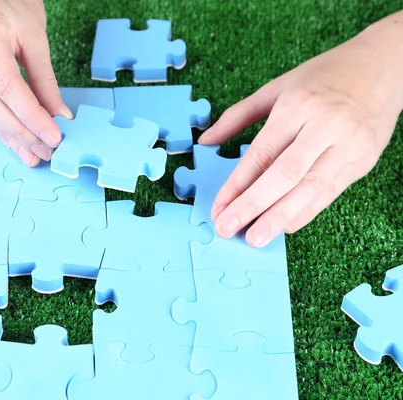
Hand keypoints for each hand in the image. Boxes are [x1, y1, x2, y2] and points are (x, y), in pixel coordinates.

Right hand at [0, 0, 71, 165]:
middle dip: (17, 131)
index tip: (52, 137)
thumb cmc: (13, 8)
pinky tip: (12, 137)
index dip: (29, 115)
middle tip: (41, 152)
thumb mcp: (36, 38)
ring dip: (5, 133)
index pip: (5, 82)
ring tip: (30, 152)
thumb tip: (58, 118)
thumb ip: (45, 81)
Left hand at [199, 15, 402, 247]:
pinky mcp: (364, 160)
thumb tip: (205, 140)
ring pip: (310, 189)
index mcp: (297, 106)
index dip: (237, 186)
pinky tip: (286, 225)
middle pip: (284, 176)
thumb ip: (237, 116)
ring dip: (280, 218)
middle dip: (253, 207)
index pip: (261, 155)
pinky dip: (307, 211)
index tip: (218, 209)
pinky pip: (330, 192)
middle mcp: (325, 126)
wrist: (385, 65)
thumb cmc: (323, 76)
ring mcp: (349, 145)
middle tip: (229, 229)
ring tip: (256, 238)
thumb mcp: (276, 87)